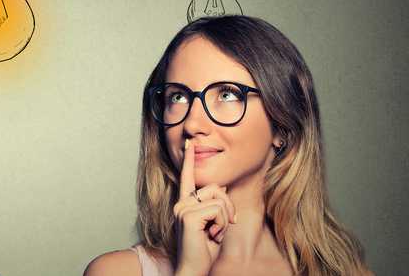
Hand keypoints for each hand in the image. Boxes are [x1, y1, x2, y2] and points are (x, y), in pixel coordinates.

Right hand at [173, 140, 235, 275]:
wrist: (194, 268)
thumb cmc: (204, 250)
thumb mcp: (214, 223)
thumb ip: (214, 204)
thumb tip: (220, 186)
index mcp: (184, 203)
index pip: (187, 177)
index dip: (188, 160)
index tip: (189, 144)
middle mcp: (180, 203)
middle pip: (215, 188)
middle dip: (227, 206)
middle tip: (222, 227)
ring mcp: (182, 208)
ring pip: (219, 198)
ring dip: (224, 218)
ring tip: (214, 233)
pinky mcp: (188, 216)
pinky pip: (218, 210)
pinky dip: (221, 224)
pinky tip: (211, 235)